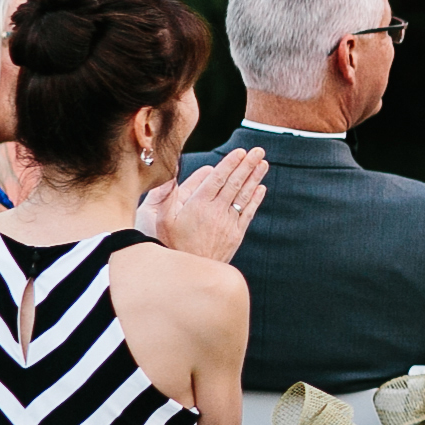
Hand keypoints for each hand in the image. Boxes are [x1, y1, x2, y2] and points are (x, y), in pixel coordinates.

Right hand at [145, 147, 268, 261]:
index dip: (231, 164)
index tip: (241, 152)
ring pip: (244, 196)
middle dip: (247, 165)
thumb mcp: (160, 218)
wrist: (187, 273)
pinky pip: (248, 213)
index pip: (218, 179)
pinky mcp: (235, 235)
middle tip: (258, 151)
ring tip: (263, 164)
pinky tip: (261, 188)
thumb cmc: (168, 243)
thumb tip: (172, 173)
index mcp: (198, 205)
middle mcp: (216, 212)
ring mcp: (228, 224)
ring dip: (255, 178)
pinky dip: (255, 200)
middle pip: (235, 184)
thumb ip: (167, 194)